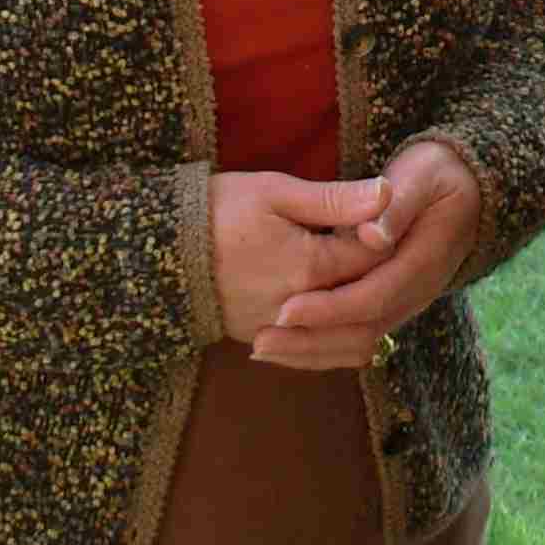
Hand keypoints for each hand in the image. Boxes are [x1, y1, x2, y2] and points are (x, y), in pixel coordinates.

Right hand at [208, 170, 393, 345]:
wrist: (158, 250)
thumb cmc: (218, 211)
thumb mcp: (276, 193)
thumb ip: (335, 199)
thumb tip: (387, 193)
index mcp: (310, 267)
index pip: (374, 259)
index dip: (387, 237)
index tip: (386, 218)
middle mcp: (300, 308)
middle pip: (365, 301)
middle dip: (380, 276)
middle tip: (379, 246)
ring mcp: (280, 330)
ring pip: (346, 337)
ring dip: (363, 313)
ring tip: (360, 278)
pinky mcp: (262, 338)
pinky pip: (315, 351)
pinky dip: (335, 335)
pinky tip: (338, 308)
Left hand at [254, 140, 481, 370]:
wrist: (467, 189)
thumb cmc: (437, 174)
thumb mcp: (421, 177)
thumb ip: (397, 206)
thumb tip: (372, 237)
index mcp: (423, 263)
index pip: (373, 297)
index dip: (329, 308)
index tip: (285, 310)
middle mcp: (416, 293)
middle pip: (362, 332)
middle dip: (310, 340)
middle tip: (260, 339)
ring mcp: (404, 302)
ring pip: (357, 342)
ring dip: (310, 349)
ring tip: (261, 346)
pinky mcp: (389, 302)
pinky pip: (356, 336)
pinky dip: (320, 344)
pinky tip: (285, 342)